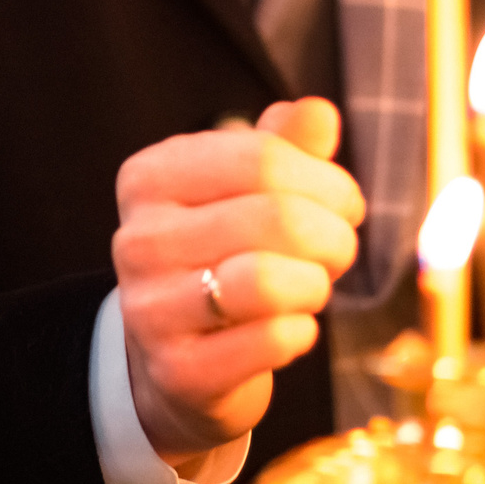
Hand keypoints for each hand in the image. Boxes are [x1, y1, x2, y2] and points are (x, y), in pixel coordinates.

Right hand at [112, 98, 364, 467]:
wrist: (178, 363)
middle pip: (276, 217)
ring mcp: (150, 309)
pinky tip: (288, 330)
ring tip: (311, 288)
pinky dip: (300, 333)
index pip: (262, 157)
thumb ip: (283, 147)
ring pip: (269, 281)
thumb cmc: (224, 261)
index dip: (328, 182)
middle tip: (339, 252)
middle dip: (334, 237)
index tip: (345, 205)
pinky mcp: (179, 371)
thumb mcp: (248, 194)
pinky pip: (273, 340)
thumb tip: (319, 112)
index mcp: (150, 178)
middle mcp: (138, 239)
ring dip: (315, 285)